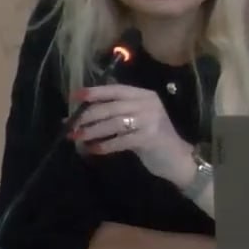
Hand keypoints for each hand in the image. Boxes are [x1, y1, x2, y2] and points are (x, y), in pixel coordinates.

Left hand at [69, 84, 194, 185]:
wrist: (178, 159)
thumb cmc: (153, 139)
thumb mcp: (138, 120)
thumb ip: (117, 113)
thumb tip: (83, 114)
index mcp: (144, 95)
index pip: (115, 89)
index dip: (94, 92)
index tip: (75, 96)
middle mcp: (148, 104)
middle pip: (111, 107)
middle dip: (87, 116)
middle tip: (70, 124)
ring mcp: (150, 120)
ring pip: (113, 124)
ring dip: (92, 131)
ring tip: (77, 137)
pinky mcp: (149, 138)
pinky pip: (120, 141)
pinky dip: (104, 145)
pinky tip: (93, 149)